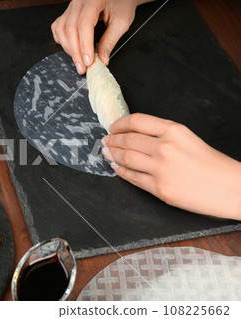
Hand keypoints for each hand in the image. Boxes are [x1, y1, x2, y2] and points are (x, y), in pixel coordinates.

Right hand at [52, 0, 147, 73]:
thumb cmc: (122, 3)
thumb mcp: (122, 21)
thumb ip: (110, 40)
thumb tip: (102, 59)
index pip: (84, 24)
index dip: (85, 45)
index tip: (88, 61)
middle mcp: (79, 1)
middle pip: (70, 28)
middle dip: (76, 52)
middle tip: (82, 68)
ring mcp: (71, 6)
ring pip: (62, 29)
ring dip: (68, 48)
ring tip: (78, 60)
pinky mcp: (68, 12)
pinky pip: (58, 27)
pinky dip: (62, 40)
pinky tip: (70, 47)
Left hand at [101, 113, 240, 219]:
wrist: (230, 187)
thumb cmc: (210, 163)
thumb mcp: (187, 138)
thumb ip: (161, 134)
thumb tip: (133, 134)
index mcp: (174, 130)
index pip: (136, 121)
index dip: (119, 123)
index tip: (112, 127)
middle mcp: (165, 147)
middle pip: (127, 140)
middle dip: (112, 140)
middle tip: (105, 140)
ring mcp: (161, 169)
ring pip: (125, 158)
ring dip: (111, 154)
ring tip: (106, 152)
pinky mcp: (159, 188)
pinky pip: (132, 178)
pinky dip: (120, 171)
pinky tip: (116, 167)